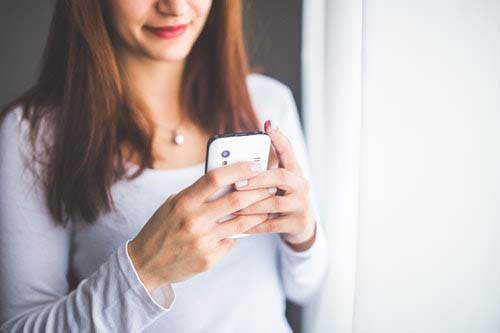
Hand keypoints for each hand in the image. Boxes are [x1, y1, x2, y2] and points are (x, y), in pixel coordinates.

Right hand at [128, 161, 270, 291]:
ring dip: (258, 213)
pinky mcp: (209, 258)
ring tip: (267, 206)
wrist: (145, 264)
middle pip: (236, 200)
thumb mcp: (173, 205)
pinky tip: (242, 230)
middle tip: (270, 185)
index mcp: (184, 202)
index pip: (215, 178)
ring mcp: (203, 241)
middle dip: (258, 190)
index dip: (238, 169)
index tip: (254, 165)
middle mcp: (194, 220)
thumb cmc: (161, 229)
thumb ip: (197, 193)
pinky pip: (231, 242)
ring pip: (241, 223)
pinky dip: (237, 234)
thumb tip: (227, 180)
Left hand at [233, 120, 316, 250]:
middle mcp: (301, 185)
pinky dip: (254, 225)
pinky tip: (240, 225)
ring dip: (252, 205)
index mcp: (294, 171)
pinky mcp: (297, 223)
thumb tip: (233, 161)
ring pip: (275, 203)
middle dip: (258, 179)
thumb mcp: (277, 183)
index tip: (268, 125)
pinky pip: (272, 225)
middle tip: (237, 183)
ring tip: (233, 206)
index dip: (279, 138)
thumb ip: (262, 171)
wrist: (301, 225)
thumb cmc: (282, 197)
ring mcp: (301, 205)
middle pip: (282, 177)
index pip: (288, 151)